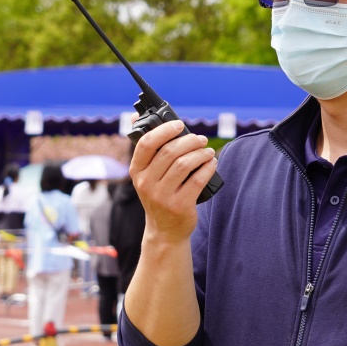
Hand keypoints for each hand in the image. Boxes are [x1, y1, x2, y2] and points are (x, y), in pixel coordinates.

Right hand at [130, 119, 216, 243]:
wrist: (165, 231)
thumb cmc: (158, 194)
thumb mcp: (146, 174)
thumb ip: (146, 147)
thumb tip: (135, 114)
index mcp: (136, 171)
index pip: (147, 144)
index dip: (164, 130)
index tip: (179, 125)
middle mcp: (146, 183)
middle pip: (170, 152)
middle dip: (189, 141)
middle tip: (201, 139)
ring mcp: (162, 196)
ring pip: (184, 164)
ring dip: (200, 153)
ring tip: (208, 151)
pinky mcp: (179, 206)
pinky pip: (197, 179)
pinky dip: (207, 167)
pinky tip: (212, 163)